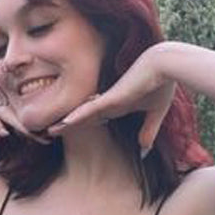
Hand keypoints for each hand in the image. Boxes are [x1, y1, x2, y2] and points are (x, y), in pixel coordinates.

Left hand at [46, 45, 176, 153]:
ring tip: (49, 131)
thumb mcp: (156, 113)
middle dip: (67, 125)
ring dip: (66, 123)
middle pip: (84, 116)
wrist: (166, 66)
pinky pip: (92, 108)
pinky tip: (65, 122)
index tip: (68, 130)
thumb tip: (144, 149)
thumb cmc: (162, 84)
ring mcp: (109, 99)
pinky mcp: (112, 97)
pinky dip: (79, 115)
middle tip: (49, 132)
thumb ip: (149, 130)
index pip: (95, 118)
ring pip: (83, 113)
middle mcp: (110, 101)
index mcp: (118, 105)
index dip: (82, 124)